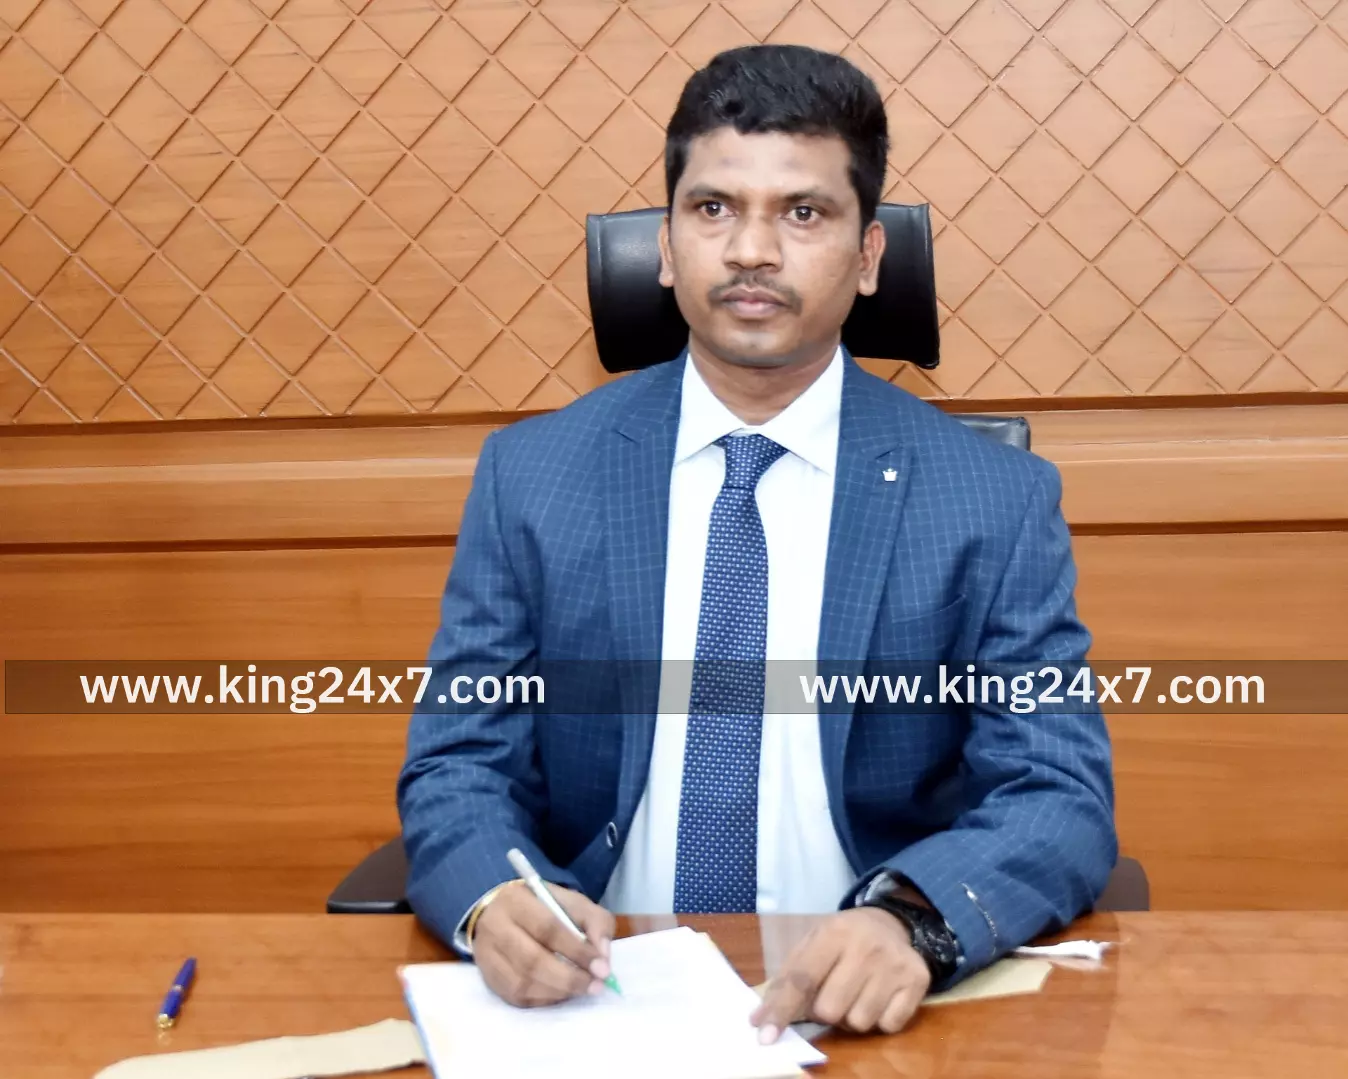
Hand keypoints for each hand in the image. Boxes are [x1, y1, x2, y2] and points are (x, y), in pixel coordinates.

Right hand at [472, 881, 615, 1007]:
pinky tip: (560, 994)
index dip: (577, 951)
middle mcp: (495, 926)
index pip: (548, 928)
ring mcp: (487, 955)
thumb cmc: (544, 908)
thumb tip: (603, 957)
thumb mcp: (573, 903)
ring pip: (522, 983)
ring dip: (557, 992)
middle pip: (532, 960)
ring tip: (581, 990)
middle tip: (595, 986)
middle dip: (569, 978)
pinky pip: (515, 997)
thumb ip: (595, 923)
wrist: (503, 913)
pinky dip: (542, 1000)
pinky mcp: (487, 978)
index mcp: (516, 900)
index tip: (602, 968)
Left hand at [750, 907, 930, 1041]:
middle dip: (824, 1011)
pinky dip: (879, 1019)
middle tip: (831, 993)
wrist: (891, 923)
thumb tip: (760, 1021)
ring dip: (851, 1016)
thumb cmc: (842, 940)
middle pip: (830, 1010)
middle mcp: (867, 946)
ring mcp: (895, 964)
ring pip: (859, 1023)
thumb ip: (786, 980)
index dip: (781, 1011)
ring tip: (855, 993)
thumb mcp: (811, 945)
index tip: (765, 1037)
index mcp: (833, 933)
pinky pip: (888, 1025)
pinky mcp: (918, 980)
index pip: (801, 980)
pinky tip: (879, 996)